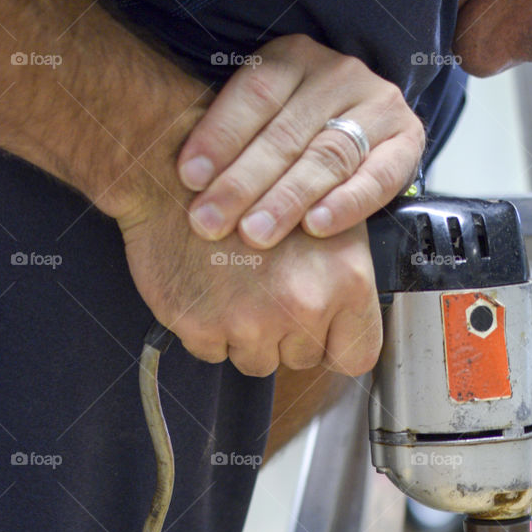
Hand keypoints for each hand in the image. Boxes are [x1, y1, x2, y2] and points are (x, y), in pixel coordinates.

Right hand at [118, 182, 381, 374]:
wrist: (174, 171)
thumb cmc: (252, 183)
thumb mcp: (323, 214)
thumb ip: (344, 273)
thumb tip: (347, 318)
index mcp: (346, 278)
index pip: (357, 355)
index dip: (336, 345)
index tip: (322, 336)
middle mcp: (304, 304)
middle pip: (302, 358)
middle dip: (286, 334)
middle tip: (264, 287)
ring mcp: (252, 320)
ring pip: (258, 361)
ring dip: (247, 335)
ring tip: (235, 283)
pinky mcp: (203, 326)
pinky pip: (214, 353)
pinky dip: (208, 329)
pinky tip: (208, 287)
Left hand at [176, 34, 424, 249]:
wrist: (371, 132)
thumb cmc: (297, 138)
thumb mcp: (263, 122)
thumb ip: (234, 143)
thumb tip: (185, 184)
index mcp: (293, 59)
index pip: (254, 93)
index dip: (219, 136)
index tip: (189, 178)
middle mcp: (338, 74)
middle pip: (285, 133)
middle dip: (243, 182)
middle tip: (210, 221)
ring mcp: (377, 105)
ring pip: (327, 156)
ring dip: (287, 199)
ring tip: (254, 233)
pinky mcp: (407, 140)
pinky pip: (376, 177)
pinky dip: (346, 204)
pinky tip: (316, 227)